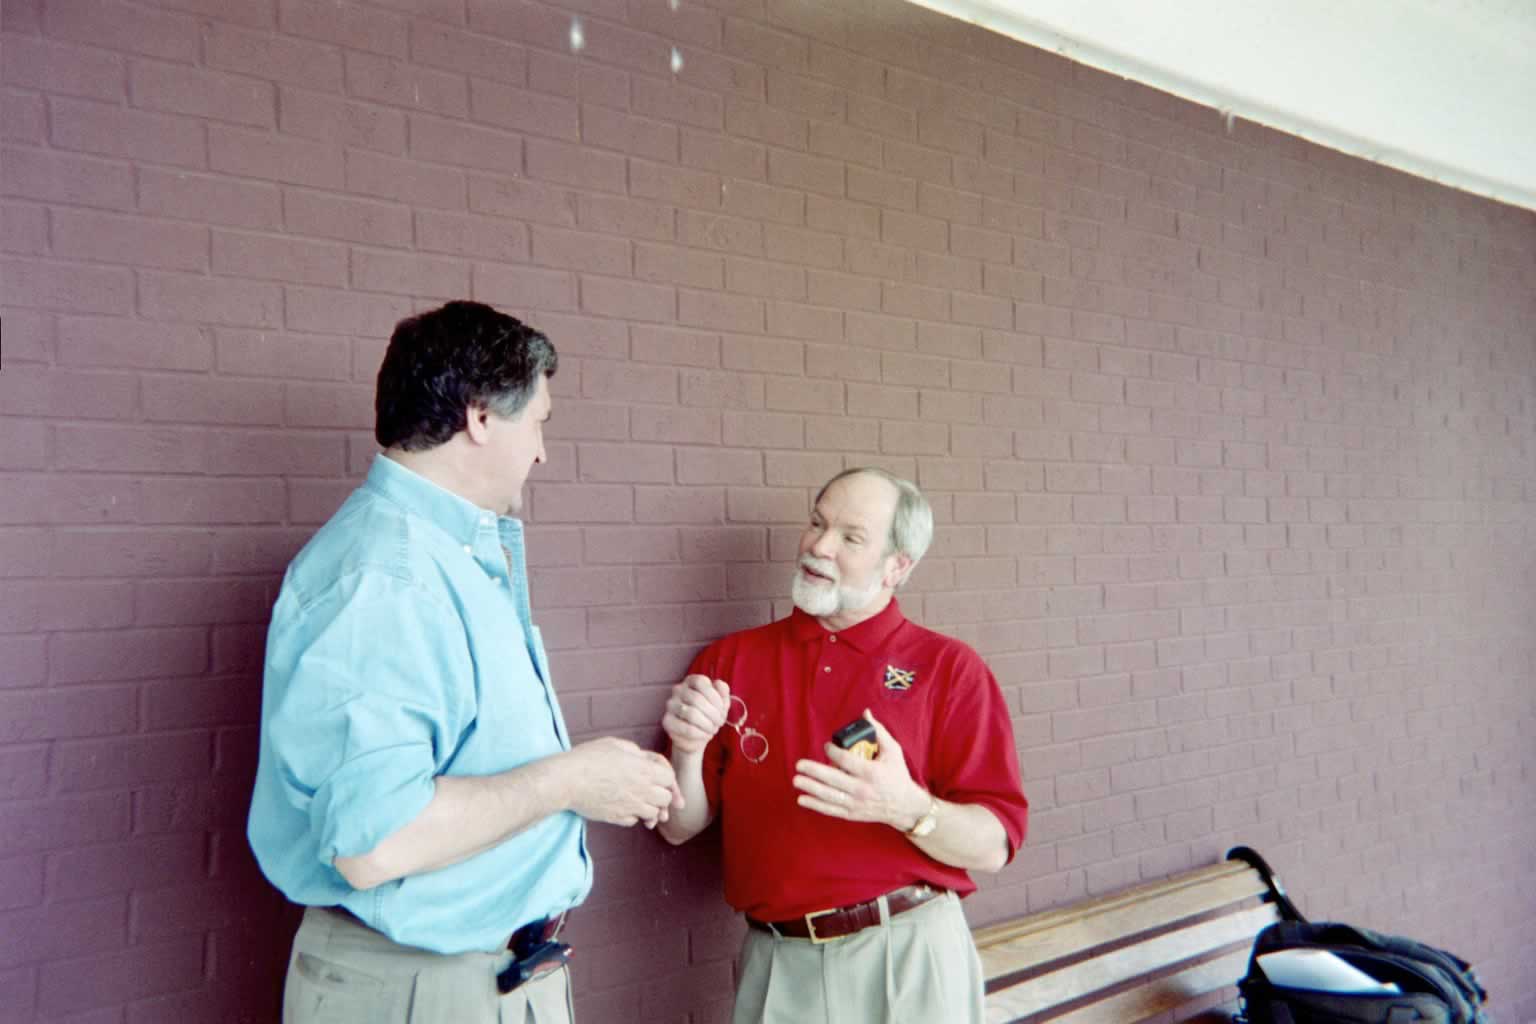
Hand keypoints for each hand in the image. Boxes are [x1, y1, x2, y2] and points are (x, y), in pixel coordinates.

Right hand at [562, 737, 680, 828]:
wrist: (567, 780)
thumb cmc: (589, 758)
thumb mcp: (616, 745)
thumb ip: (637, 752)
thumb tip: (646, 760)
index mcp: (644, 770)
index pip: (670, 778)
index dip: (665, 776)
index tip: (657, 775)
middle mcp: (641, 790)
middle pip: (666, 799)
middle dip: (662, 794)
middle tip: (651, 789)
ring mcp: (630, 806)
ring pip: (653, 814)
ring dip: (650, 808)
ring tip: (641, 801)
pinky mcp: (617, 818)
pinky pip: (634, 821)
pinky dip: (634, 816)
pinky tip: (625, 807)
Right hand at [661, 674, 730, 755]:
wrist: (697, 737)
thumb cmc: (709, 716)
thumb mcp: (721, 703)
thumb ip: (723, 691)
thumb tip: (719, 683)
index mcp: (691, 681)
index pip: (701, 682)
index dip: (715, 697)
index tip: (722, 709)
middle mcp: (678, 690)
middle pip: (697, 699)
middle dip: (713, 713)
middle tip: (719, 722)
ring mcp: (670, 705)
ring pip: (692, 714)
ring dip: (707, 724)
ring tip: (712, 729)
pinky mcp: (667, 721)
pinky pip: (687, 729)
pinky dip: (701, 733)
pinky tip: (705, 734)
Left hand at [793, 709, 929, 829]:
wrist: (905, 806)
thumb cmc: (897, 775)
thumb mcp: (893, 751)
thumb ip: (878, 732)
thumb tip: (865, 713)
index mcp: (871, 772)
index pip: (846, 761)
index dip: (833, 752)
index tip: (827, 746)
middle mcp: (862, 789)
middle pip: (833, 779)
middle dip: (814, 772)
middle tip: (799, 765)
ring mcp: (856, 803)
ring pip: (829, 796)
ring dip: (811, 788)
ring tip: (797, 780)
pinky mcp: (852, 813)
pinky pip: (831, 809)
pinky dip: (816, 805)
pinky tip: (802, 799)